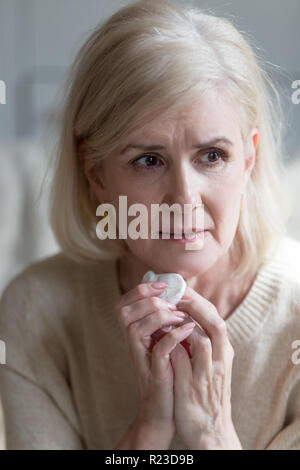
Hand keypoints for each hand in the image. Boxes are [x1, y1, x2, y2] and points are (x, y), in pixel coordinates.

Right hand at [115, 282, 195, 447]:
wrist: (168, 409)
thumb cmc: (170, 371)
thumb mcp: (165, 340)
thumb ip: (164, 319)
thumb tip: (176, 292)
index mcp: (134, 331)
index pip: (124, 302)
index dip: (141, 289)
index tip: (164, 285)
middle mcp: (132, 343)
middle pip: (124, 310)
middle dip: (150, 301)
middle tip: (173, 305)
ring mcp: (140, 357)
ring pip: (136, 325)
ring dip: (161, 315)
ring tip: (181, 317)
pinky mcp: (154, 372)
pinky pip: (159, 347)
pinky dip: (175, 334)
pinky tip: (189, 328)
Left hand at [169, 286, 241, 449]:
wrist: (210, 431)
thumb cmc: (205, 394)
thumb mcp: (209, 366)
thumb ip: (201, 344)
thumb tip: (185, 321)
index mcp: (225, 353)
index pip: (217, 319)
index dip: (201, 302)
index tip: (184, 291)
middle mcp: (221, 361)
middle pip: (215, 323)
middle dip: (196, 305)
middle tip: (177, 294)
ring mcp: (208, 373)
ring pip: (203, 338)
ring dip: (186, 321)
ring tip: (170, 310)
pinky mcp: (193, 386)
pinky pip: (185, 358)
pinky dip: (175, 343)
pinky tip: (164, 334)